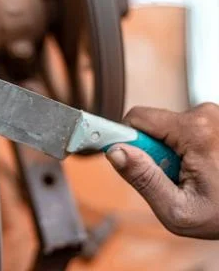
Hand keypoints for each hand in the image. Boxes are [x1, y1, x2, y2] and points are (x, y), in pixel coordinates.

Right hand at [106, 103, 218, 238]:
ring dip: (169, 152)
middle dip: (153, 151)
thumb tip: (115, 152)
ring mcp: (214, 116)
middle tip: (172, 178)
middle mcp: (206, 114)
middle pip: (152, 124)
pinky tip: (201, 169)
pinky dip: (184, 150)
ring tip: (191, 176)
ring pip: (166, 128)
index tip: (128, 159)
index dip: (127, 141)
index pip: (136, 118)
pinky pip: (182, 130)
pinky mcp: (215, 122)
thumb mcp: (177, 209)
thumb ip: (143, 179)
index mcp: (196, 130)